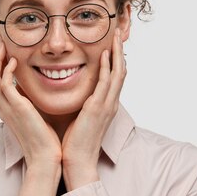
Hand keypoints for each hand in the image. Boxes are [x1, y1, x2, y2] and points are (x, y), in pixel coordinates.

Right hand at [0, 39, 61, 167]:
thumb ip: (32, 102)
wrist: (46, 158)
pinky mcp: (16, 109)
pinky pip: (4, 84)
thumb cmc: (45, 140)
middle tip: (1, 42)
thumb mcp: (36, 116)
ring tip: (4, 45)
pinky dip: (6, 71)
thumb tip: (36, 91)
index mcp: (8, 109)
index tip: (6, 51)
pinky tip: (15, 61)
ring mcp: (7, 108)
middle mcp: (4, 108)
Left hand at [61, 28, 126, 190]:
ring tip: (115, 38)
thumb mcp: (81, 118)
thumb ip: (82, 104)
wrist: (78, 161)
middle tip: (118, 34)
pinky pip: (105, 83)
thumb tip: (75, 93)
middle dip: (120, 52)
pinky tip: (104, 55)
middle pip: (121, 72)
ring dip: (117, 54)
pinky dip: (107, 67)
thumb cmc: (76, 142)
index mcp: (106, 106)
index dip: (116, 61)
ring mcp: (106, 106)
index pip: (115, 78)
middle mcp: (110, 104)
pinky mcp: (98, 108)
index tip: (112, 45)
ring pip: (117, 74)